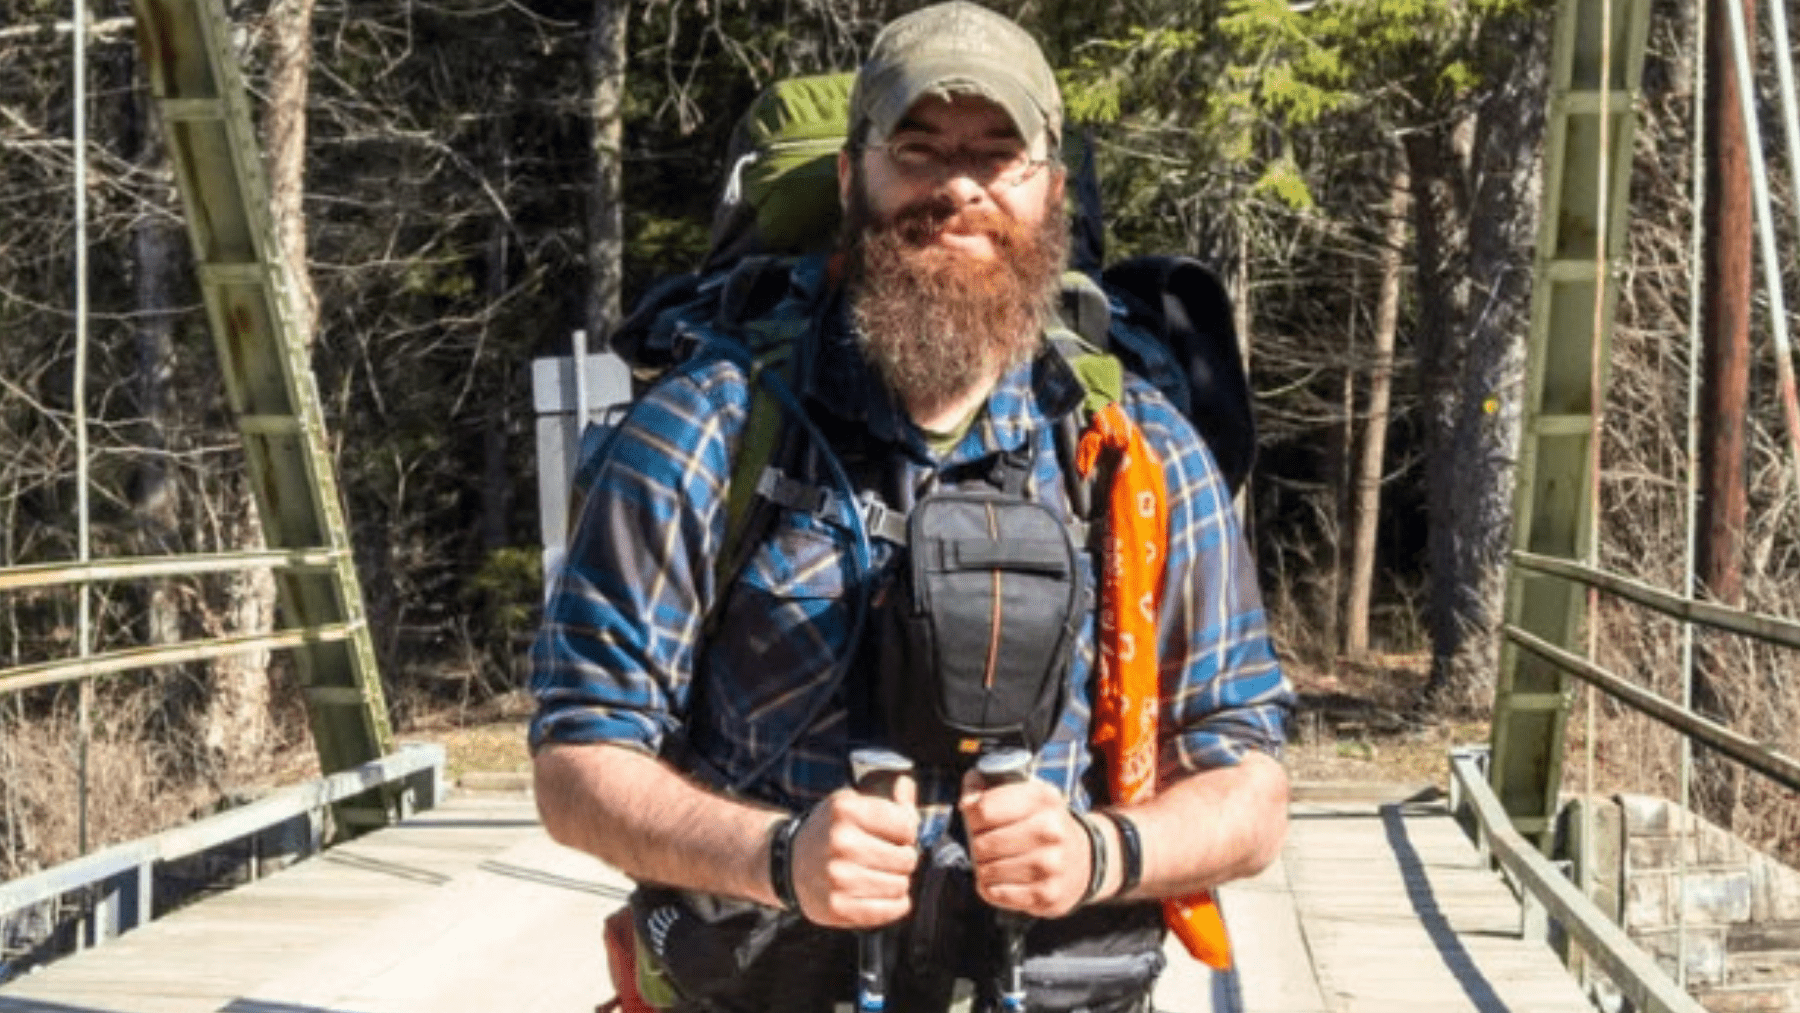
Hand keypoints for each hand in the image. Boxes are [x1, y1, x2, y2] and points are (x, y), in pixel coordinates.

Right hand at [790, 777, 919, 927]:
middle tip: (888, 857)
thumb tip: (910, 794)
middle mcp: (839, 842)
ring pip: (900, 886)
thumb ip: (890, 800)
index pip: (906, 825)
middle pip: (906, 859)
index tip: (895, 835)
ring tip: (881, 875)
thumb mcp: (852, 804)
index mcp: (845, 810)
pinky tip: (884, 894)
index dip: (907, 832)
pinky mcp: (837, 907)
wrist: (788, 863)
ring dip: (897, 882)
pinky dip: (895, 904)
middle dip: (904, 859)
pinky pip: (888, 910)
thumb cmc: (830, 832)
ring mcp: (837, 878)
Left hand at [958, 769, 1090, 917]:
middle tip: (983, 844)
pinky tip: (1000, 880)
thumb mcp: (1025, 796)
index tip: (975, 820)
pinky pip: (997, 894)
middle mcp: (1051, 830)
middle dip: (975, 845)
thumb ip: (987, 789)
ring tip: (993, 862)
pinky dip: (990, 888)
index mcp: (1043, 798)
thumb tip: (966, 803)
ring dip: (982, 868)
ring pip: (987, 871)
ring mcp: (1051, 865)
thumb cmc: (1042, 824)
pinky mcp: (1047, 894)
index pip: (983, 809)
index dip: (970, 816)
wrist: (1086, 860)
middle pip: (982, 843)